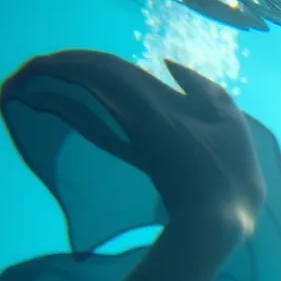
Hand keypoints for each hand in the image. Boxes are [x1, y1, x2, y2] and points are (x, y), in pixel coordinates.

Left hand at [52, 54, 267, 234]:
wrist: (217, 221)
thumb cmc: (229, 171)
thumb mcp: (231, 123)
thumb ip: (205, 89)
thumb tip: (170, 64)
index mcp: (156, 104)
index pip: (106, 70)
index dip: (80, 60)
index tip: (61, 60)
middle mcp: (137, 120)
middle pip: (93, 87)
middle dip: (68, 72)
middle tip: (48, 67)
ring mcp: (135, 142)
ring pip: (97, 109)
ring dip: (78, 93)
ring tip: (62, 81)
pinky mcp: (141, 160)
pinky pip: (104, 132)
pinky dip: (89, 119)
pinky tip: (82, 113)